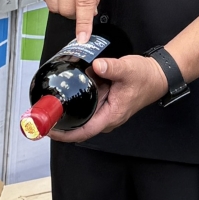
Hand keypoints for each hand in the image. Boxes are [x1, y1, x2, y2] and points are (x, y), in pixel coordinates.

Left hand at [48, 55, 167, 142]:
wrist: (157, 75)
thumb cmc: (145, 78)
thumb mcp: (128, 70)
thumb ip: (112, 68)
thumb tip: (97, 65)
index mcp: (111, 115)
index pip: (83, 132)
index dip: (65, 134)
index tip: (49, 130)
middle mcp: (106, 116)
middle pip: (79, 126)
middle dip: (60, 124)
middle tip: (41, 115)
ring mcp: (105, 109)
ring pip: (82, 115)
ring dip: (67, 113)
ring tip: (48, 105)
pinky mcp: (105, 101)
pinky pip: (87, 105)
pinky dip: (76, 101)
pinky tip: (67, 93)